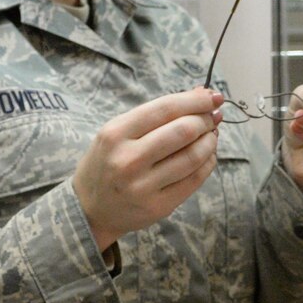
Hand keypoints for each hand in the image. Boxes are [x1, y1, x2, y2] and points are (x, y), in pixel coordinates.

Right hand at [72, 88, 223, 251]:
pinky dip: (207, 163)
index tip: (212, 96)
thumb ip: (156, 114)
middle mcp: (128, 160)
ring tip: (211, 134)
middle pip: (183, 131)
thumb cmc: (106, 162)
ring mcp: (143, 186)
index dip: (194, 100)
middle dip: (205, 119)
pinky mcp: (159, 206)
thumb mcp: (117, 132)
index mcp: (115, 134)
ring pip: (192, 156)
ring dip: (210, 141)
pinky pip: (194, 180)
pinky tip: (207, 155)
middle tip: (213, 116)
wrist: (89, 208)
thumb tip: (200, 94)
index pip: (165, 109)